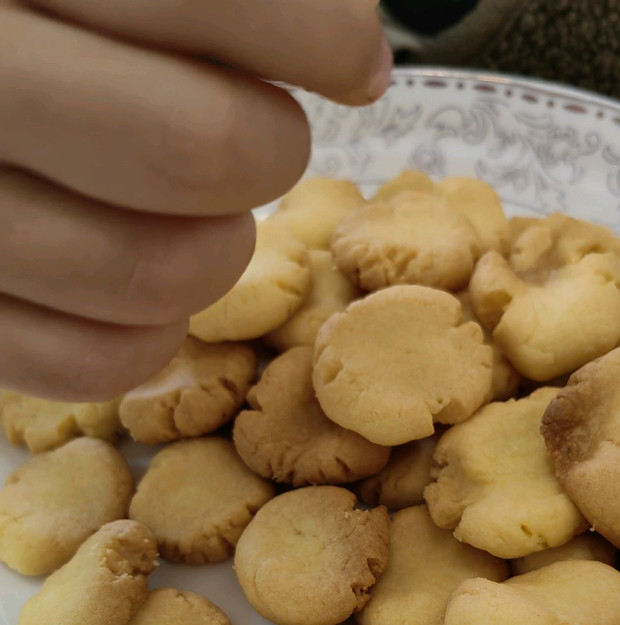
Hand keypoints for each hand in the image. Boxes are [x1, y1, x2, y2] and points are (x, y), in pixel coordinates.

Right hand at [0, 0, 390, 399]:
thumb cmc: (21, 24)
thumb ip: (194, 1)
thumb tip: (349, 46)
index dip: (315, 32)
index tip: (355, 62)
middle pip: (197, 148)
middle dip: (266, 151)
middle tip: (258, 141)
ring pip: (152, 272)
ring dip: (216, 252)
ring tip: (198, 215)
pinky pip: (91, 362)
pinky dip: (150, 337)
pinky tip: (152, 294)